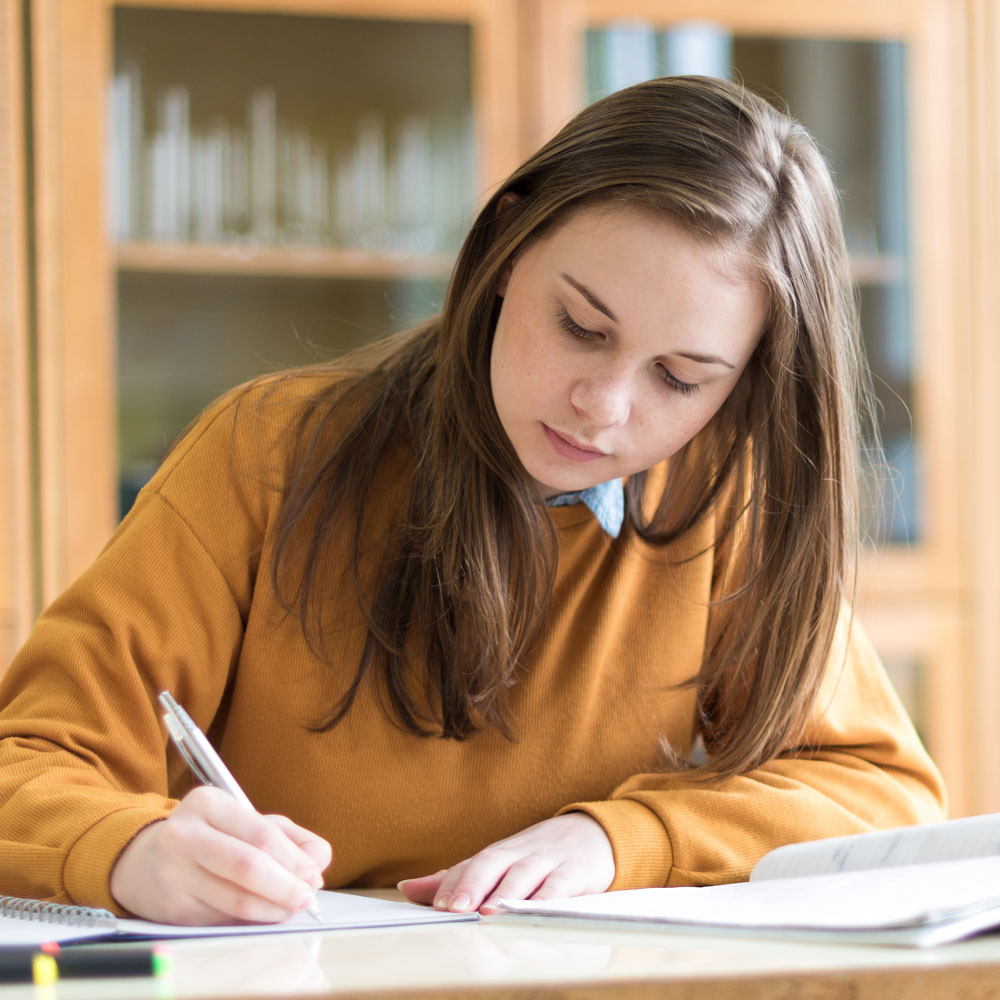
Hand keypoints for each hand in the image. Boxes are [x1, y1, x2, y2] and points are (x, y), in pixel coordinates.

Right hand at [110, 786, 331, 924]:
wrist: (144, 862)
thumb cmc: (211, 837)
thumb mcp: (245, 821)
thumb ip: (289, 836)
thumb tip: (320, 860)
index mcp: (208, 804)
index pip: (261, 834)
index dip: (294, 859)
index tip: (315, 875)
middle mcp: (184, 835)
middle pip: (248, 867)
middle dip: (286, 886)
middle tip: (308, 897)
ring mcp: (174, 874)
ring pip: (236, 900)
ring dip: (274, 909)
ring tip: (293, 908)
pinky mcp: (173, 910)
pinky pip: (224, 920)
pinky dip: (252, 921)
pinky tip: (265, 915)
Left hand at [397, 813, 614, 914]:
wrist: (597, 831)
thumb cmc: (541, 853)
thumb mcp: (502, 861)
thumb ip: (458, 876)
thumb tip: (408, 888)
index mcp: (502, 851)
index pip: (472, 863)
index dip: (453, 882)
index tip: (433, 902)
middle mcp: (522, 851)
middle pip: (493, 862)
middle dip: (472, 884)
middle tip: (452, 907)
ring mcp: (549, 859)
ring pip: (524, 874)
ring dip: (505, 892)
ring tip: (486, 912)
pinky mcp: (577, 872)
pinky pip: (561, 885)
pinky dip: (547, 898)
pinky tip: (535, 911)